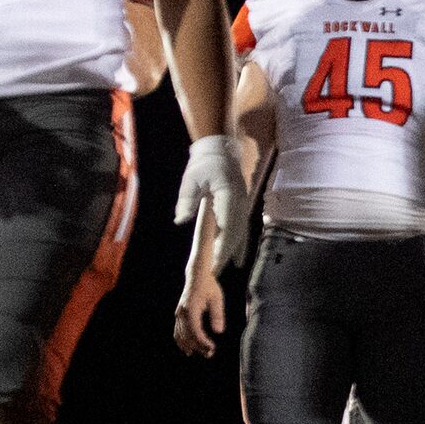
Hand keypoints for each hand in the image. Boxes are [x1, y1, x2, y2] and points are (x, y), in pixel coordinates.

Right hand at [173, 275, 225, 356]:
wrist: (197, 276)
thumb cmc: (209, 286)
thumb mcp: (217, 299)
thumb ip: (217, 315)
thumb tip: (219, 332)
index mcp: (191, 309)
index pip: (195, 331)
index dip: (203, 342)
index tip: (212, 348)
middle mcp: (182, 313)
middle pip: (188, 335)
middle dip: (198, 346)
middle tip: (210, 354)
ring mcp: (179, 314)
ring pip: (181, 335)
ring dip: (190, 346)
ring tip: (202, 353)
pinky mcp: (179, 315)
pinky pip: (177, 331)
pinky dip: (181, 341)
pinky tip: (187, 349)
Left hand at [176, 135, 247, 270]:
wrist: (220, 149)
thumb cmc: (204, 163)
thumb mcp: (191, 178)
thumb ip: (187, 199)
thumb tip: (181, 220)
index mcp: (229, 195)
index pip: (228, 226)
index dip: (222, 246)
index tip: (215, 262)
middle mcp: (240, 203)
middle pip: (236, 234)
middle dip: (226, 254)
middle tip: (215, 274)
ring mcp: (243, 206)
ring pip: (241, 234)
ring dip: (233, 252)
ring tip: (225, 270)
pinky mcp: (240, 208)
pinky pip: (242, 230)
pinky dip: (239, 246)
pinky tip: (238, 261)